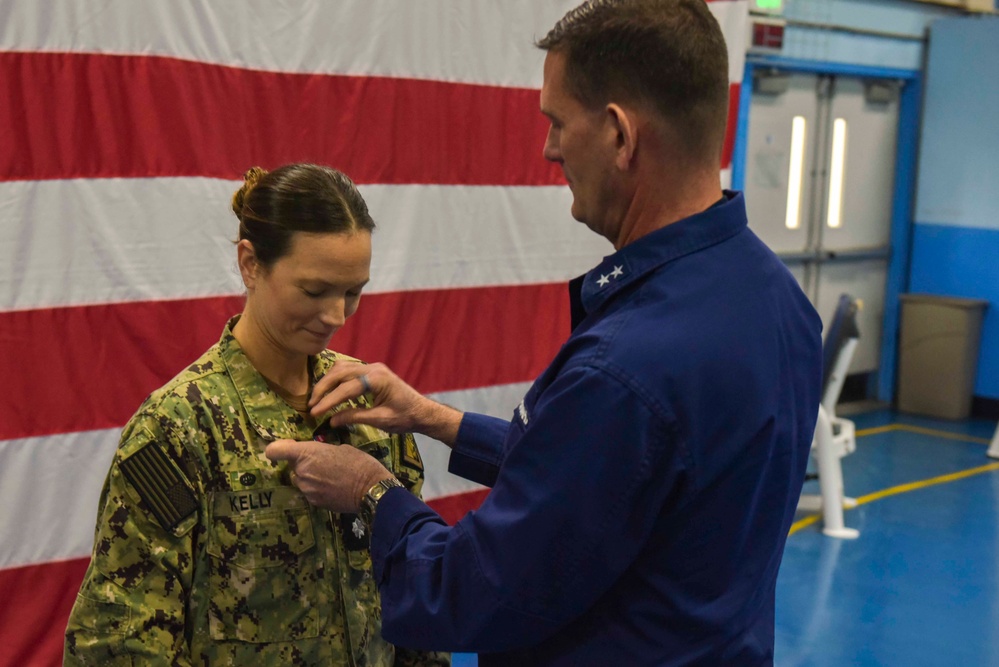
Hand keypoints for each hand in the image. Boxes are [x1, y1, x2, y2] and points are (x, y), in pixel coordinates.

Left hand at [265, 439, 392, 512]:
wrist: (372, 490)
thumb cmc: (359, 462)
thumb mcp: (340, 448)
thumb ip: (321, 451)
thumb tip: (316, 455)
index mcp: (306, 454)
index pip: (274, 451)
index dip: (278, 448)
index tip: (290, 446)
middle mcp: (301, 472)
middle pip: (292, 466)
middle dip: (302, 463)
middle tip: (322, 462)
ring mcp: (306, 490)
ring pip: (301, 480)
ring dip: (310, 477)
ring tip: (331, 476)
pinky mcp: (314, 502)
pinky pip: (310, 492)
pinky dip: (318, 489)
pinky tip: (334, 487)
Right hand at [309, 361, 461, 444]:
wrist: (422, 411)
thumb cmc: (405, 417)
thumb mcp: (380, 420)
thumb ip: (355, 417)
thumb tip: (331, 420)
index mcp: (377, 379)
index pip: (346, 388)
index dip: (328, 401)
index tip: (314, 412)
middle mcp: (373, 368)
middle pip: (340, 373)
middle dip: (323, 388)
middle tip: (310, 405)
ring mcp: (372, 367)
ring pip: (342, 368)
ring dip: (327, 382)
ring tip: (317, 399)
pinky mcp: (372, 371)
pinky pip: (348, 370)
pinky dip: (336, 379)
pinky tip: (329, 392)